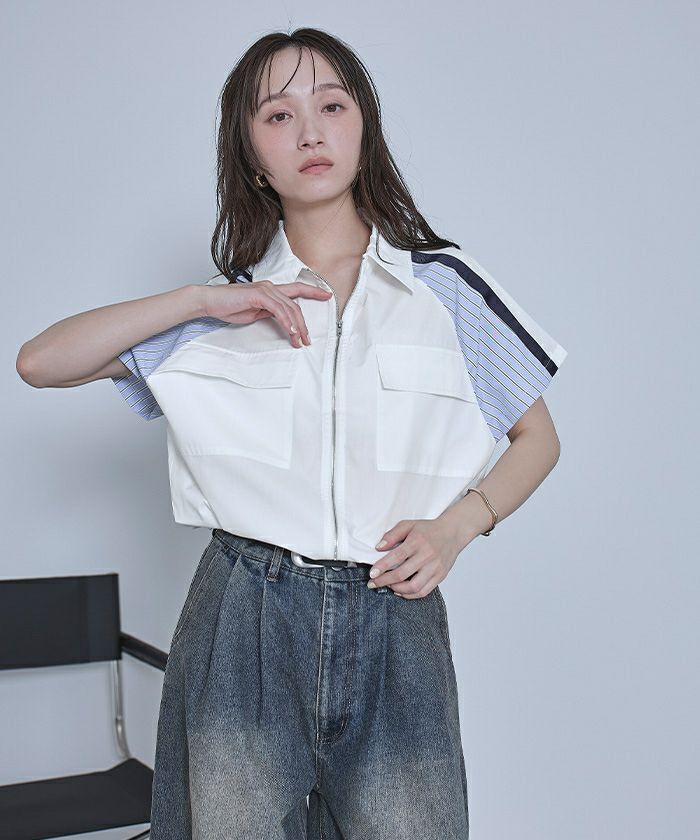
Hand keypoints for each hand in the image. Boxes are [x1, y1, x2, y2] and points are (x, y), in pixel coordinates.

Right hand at [202, 280, 332, 346]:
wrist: (210, 301)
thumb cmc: (229, 307)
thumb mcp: (255, 312)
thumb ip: (269, 313)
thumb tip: (282, 320)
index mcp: (271, 290)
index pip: (296, 289)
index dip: (313, 292)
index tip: (327, 296)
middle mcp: (271, 287)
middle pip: (296, 305)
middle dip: (304, 324)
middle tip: (307, 340)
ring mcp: (265, 290)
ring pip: (290, 309)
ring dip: (297, 327)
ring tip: (299, 342)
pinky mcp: (259, 295)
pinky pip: (279, 310)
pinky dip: (287, 322)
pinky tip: (291, 333)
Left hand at [368, 518, 463, 597]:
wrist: (453, 533)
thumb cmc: (429, 529)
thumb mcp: (408, 525)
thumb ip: (392, 535)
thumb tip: (379, 547)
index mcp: (418, 541)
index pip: (397, 556)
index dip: (382, 567)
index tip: (372, 573)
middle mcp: (427, 555)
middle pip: (403, 574)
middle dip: (384, 581)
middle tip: (373, 583)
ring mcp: (435, 567)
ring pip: (414, 586)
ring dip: (397, 589)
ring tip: (388, 586)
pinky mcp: (440, 576)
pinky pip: (424, 591)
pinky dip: (410, 595)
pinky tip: (400, 590)